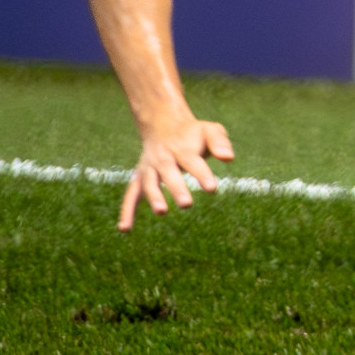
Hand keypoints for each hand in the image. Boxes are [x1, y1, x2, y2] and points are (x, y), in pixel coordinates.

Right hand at [118, 117, 233, 231]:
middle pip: (169, 173)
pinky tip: (125, 229)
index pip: (193, 162)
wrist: (162, 125)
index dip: (202, 175)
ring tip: (162, 211)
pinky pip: (130, 195)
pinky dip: (126, 211)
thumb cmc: (192, 133)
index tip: (212, 189)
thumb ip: (220, 142)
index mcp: (182, 148)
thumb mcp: (209, 130)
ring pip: (149, 183)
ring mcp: (149, 169)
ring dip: (153, 197)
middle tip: (187, 204)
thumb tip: (229, 157)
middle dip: (177, 188)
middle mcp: (163, 159)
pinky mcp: (139, 178)